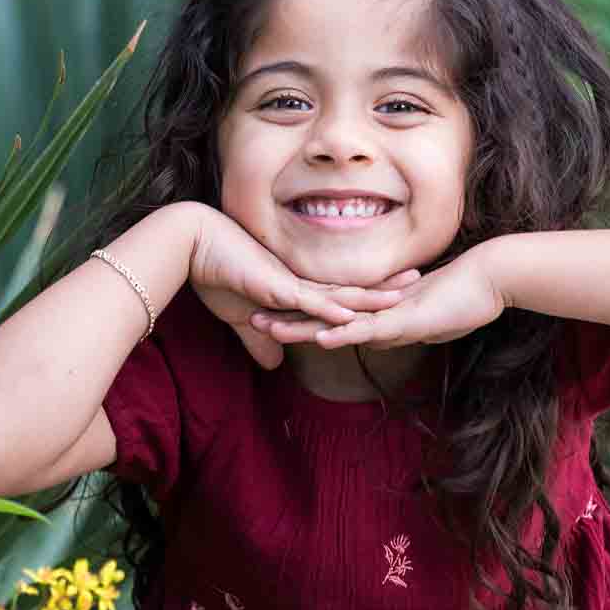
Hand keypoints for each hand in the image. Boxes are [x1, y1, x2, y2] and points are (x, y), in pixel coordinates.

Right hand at [189, 208, 416, 368]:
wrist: (191, 244)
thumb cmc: (212, 274)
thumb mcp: (239, 317)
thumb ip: (260, 339)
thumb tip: (274, 365)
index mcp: (294, 289)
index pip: (337, 295)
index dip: (365, 296)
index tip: (392, 295)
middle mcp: (299, 284)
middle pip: (349, 289)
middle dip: (383, 289)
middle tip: (417, 283)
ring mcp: (290, 284)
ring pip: (339, 293)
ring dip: (370, 297)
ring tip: (403, 296)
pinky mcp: (276, 287)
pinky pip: (309, 301)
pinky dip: (331, 309)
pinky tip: (354, 314)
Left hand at [250, 245, 506, 350]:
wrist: (494, 276)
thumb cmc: (468, 297)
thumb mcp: (426, 319)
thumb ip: (404, 324)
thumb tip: (388, 331)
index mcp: (378, 309)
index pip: (333, 314)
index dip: (302, 315)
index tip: (274, 315)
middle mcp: (377, 308)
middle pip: (323, 313)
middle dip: (287, 316)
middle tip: (250, 315)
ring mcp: (389, 312)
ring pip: (336, 319)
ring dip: (301, 325)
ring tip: (267, 326)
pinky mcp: (406, 318)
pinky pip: (369, 328)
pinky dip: (344, 333)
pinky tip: (321, 338)